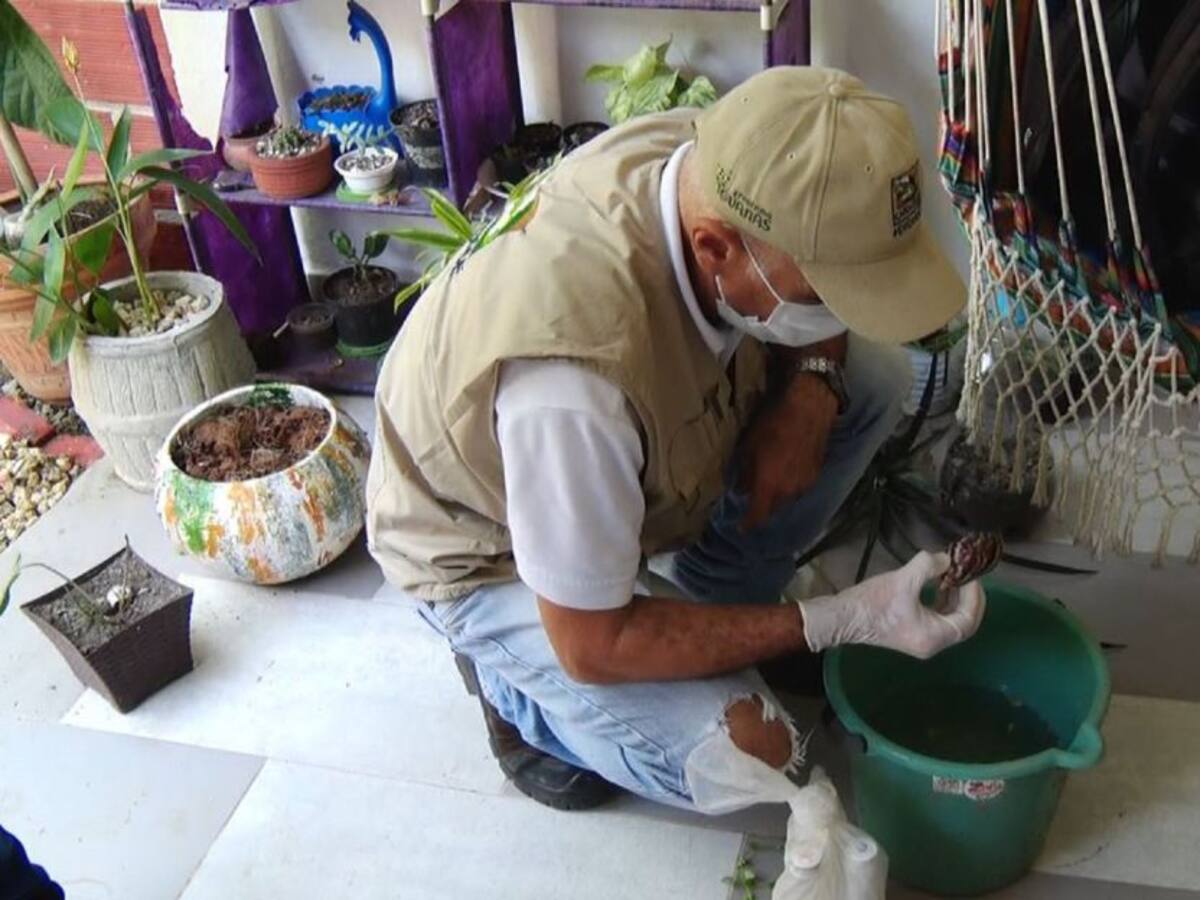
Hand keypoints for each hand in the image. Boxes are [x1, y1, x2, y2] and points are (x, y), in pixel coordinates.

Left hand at [738, 374, 838, 529]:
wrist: (808, 410)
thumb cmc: (773, 425)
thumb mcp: (749, 447)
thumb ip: (745, 473)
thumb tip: (741, 489)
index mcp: (768, 486)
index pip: (757, 515)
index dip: (748, 524)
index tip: (741, 528)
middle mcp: (788, 491)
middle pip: (772, 509)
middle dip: (762, 506)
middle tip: (753, 496)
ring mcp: (804, 484)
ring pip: (786, 498)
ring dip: (776, 494)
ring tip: (769, 479)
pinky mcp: (815, 475)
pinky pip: (797, 487)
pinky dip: (788, 484)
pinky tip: (785, 469)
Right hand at [797, 551, 985, 658]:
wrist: (843, 617)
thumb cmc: (873, 603)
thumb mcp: (903, 580)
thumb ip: (929, 566)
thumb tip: (946, 558)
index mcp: (934, 636)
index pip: (967, 620)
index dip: (973, 596)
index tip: (969, 574)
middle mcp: (932, 643)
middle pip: (963, 623)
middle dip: (968, 598)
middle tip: (966, 575)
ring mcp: (922, 640)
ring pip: (951, 621)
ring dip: (955, 599)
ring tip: (952, 576)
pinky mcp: (912, 633)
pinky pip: (938, 619)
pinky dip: (942, 603)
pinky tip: (937, 585)